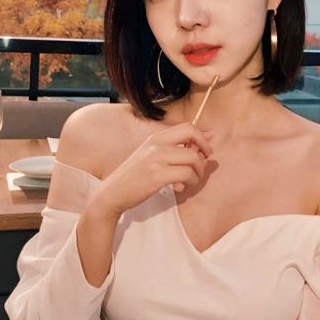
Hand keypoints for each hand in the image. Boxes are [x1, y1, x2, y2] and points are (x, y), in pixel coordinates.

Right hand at [90, 122, 212, 218]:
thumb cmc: (135, 176)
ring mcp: (156, 159)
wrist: (112, 193)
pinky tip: (180, 187)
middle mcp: (156, 144)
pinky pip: (187, 174)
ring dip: (198, 172)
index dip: (201, 137)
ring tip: (191, 180)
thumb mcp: (151, 156)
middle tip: (204, 163)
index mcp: (155, 138)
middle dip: (205, 148)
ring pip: (193, 157)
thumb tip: (207, 137)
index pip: (187, 127)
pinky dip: (190, 182)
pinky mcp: (157, 175)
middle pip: (192, 134)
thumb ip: (173, 148)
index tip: (205, 150)